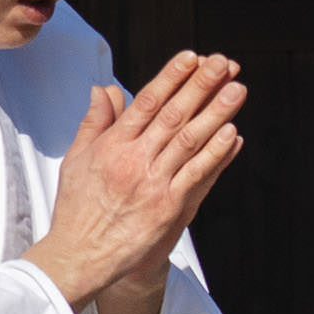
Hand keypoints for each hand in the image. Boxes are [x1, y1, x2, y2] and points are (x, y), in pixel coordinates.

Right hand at [24, 52, 245, 310]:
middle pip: (173, 114)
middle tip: (224, 63)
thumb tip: (103, 89)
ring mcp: (152, 184)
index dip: (171, 77)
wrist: (80, 256)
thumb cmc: (77, 209)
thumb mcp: (76, 159)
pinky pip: (197, 174)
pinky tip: (232, 133)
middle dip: (201, 85)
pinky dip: (216, 153)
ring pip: (190, 139)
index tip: (191, 57)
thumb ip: (94, 122)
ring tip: (237, 88)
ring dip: (217, 112)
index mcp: (111, 146)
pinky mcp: (168, 207)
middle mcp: (132, 160)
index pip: (146, 103)